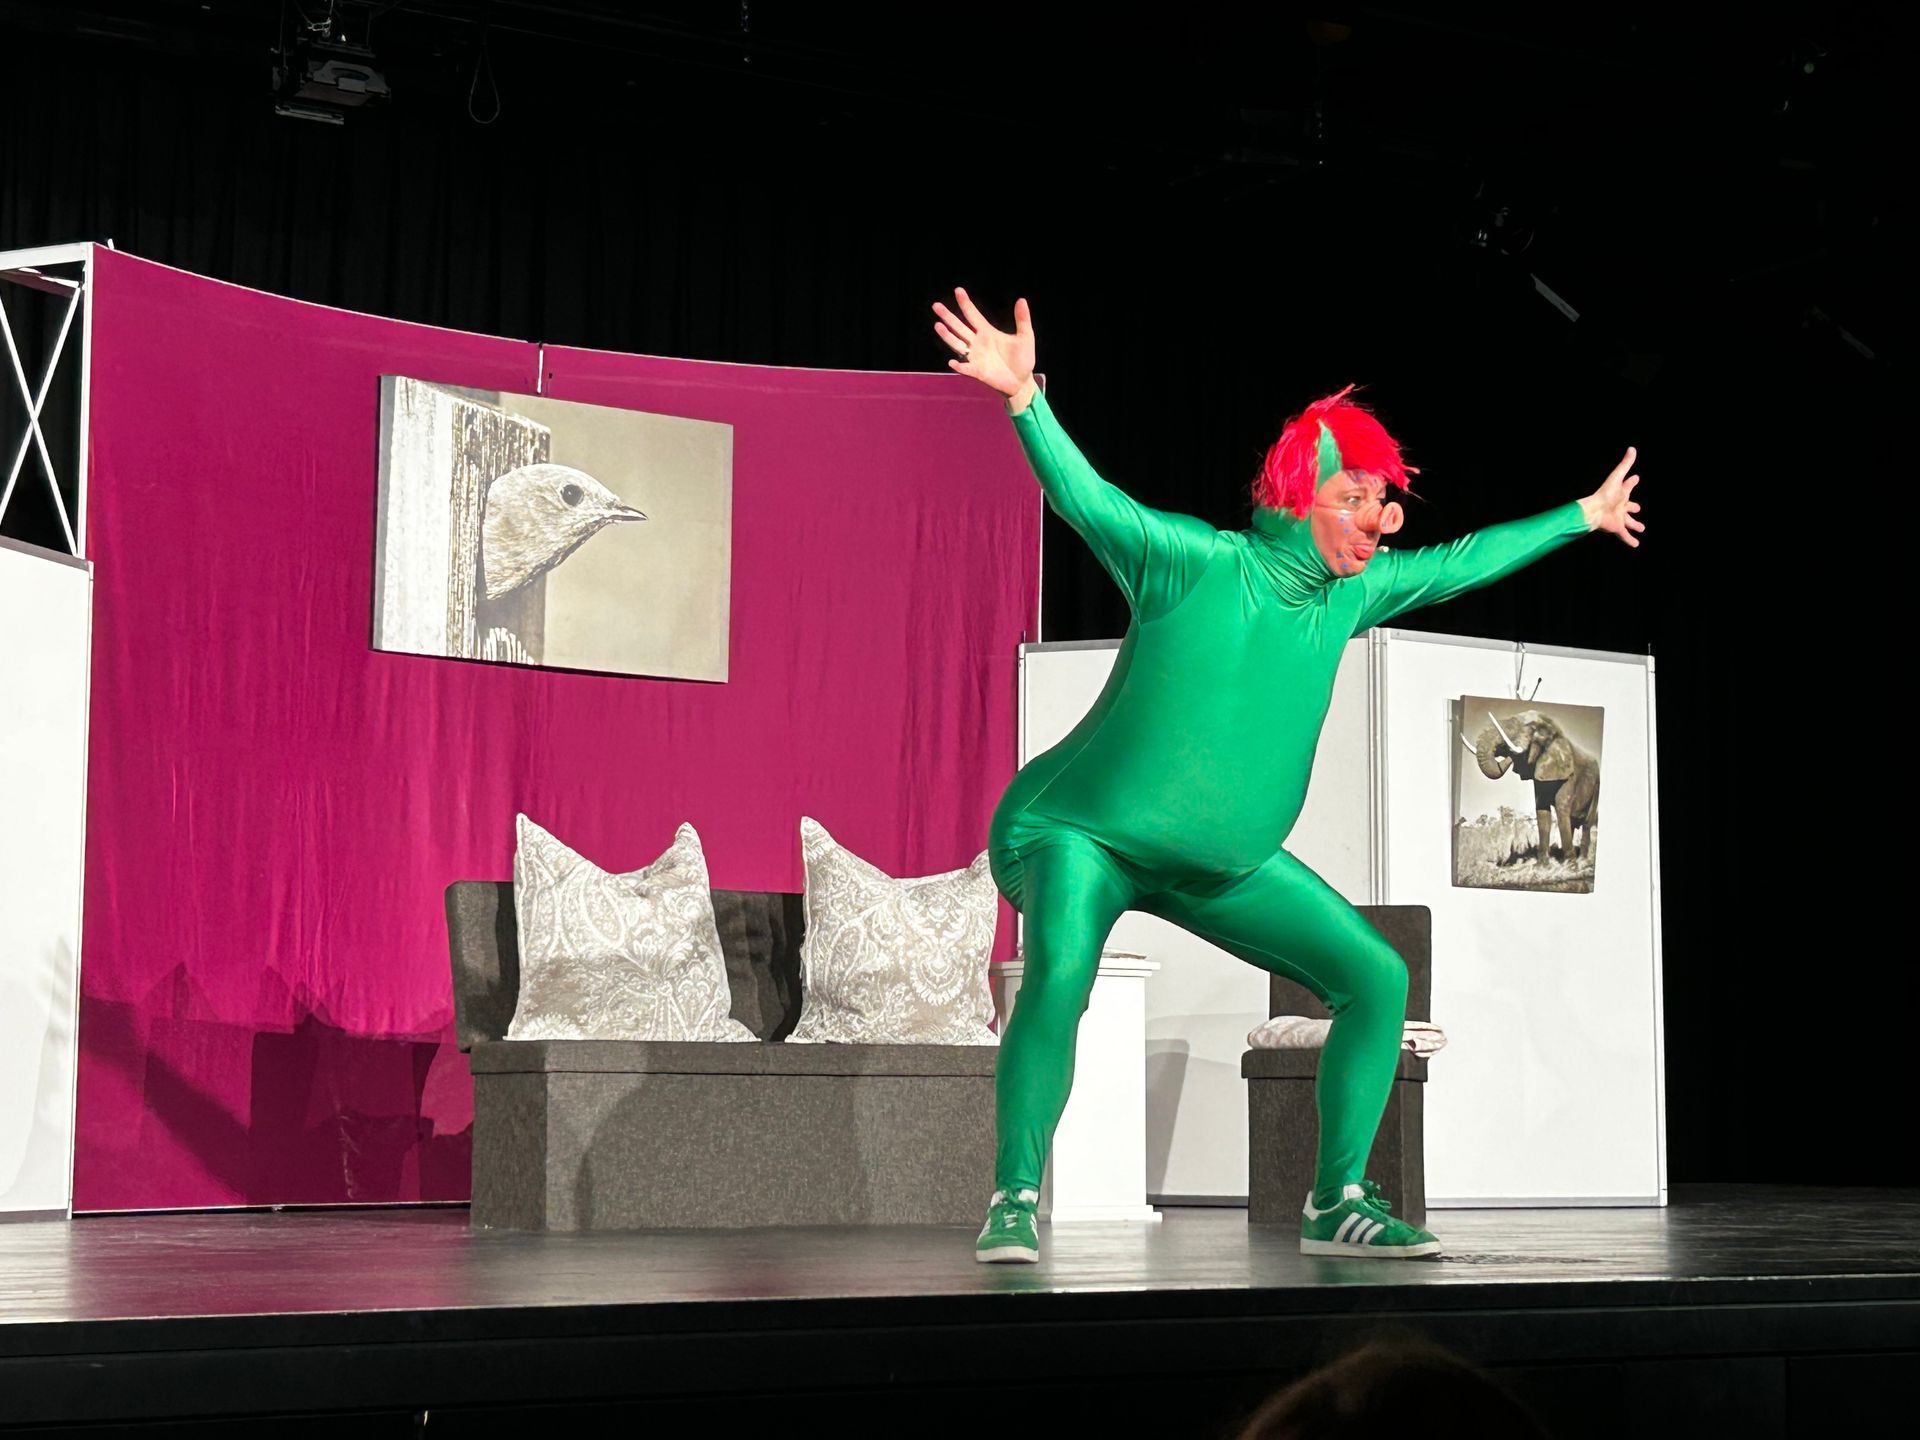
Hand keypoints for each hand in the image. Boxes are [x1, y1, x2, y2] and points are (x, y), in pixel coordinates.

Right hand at [932, 288, 1035, 405]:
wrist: (1022, 382)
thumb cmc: (1023, 359)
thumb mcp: (1026, 337)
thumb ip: (1023, 320)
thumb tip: (1021, 299)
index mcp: (987, 332)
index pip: (973, 315)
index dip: (965, 303)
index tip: (958, 290)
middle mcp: (977, 343)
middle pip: (959, 327)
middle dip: (948, 317)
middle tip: (936, 305)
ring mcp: (975, 357)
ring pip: (957, 344)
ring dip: (947, 336)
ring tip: (938, 326)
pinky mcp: (977, 372)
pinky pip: (965, 367)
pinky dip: (959, 365)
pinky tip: (952, 361)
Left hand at [1581, 447, 1644, 546]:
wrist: (1594, 511)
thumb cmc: (1605, 494)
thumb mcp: (1617, 477)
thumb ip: (1625, 464)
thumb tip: (1632, 448)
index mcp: (1620, 493)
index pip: (1627, 486)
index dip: (1631, 482)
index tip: (1635, 478)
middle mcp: (1619, 506)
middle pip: (1628, 506)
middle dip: (1633, 507)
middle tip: (1638, 508)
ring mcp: (1618, 517)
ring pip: (1628, 522)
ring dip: (1634, 525)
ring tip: (1641, 528)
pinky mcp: (1617, 528)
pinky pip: (1624, 535)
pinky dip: (1630, 540)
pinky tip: (1636, 544)